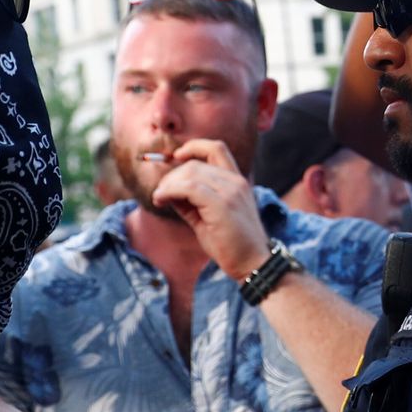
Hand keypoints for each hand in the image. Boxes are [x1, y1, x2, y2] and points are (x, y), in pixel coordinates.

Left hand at [151, 138, 270, 280]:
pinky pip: (189, 188)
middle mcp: (236, 181)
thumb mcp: (208, 217)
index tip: (176, 157)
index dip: (193, 147)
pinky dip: (169, 191)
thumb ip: (191, 201)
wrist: (252, 264)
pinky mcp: (222, 204)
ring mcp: (231, 191)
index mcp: (237, 181)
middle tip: (161, 193)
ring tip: (159, 198)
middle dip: (172, 175)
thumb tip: (166, 190)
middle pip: (195, 163)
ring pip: (190, 172)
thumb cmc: (231, 244)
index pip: (215, 148)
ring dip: (168, 184)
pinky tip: (161, 200)